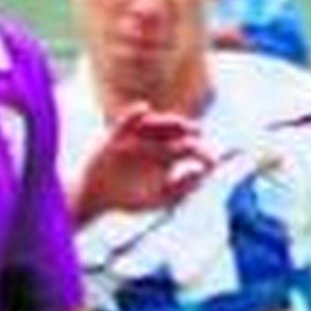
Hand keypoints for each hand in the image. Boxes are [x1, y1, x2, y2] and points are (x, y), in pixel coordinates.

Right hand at [72, 103, 215, 221]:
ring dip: (170, 121)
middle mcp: (156, 141)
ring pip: (158, 121)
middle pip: (179, 129)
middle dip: (190, 131)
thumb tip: (201, 173)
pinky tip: (144, 109)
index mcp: (169, 157)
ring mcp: (138, 135)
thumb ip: (181, 190)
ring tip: (181, 126)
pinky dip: (135, 112)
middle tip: (197, 136)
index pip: (192, 148)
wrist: (97, 198)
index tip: (213, 160)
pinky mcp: (118, 133)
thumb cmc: (129, 200)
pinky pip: (129, 118)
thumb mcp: (158, 200)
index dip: (205, 153)